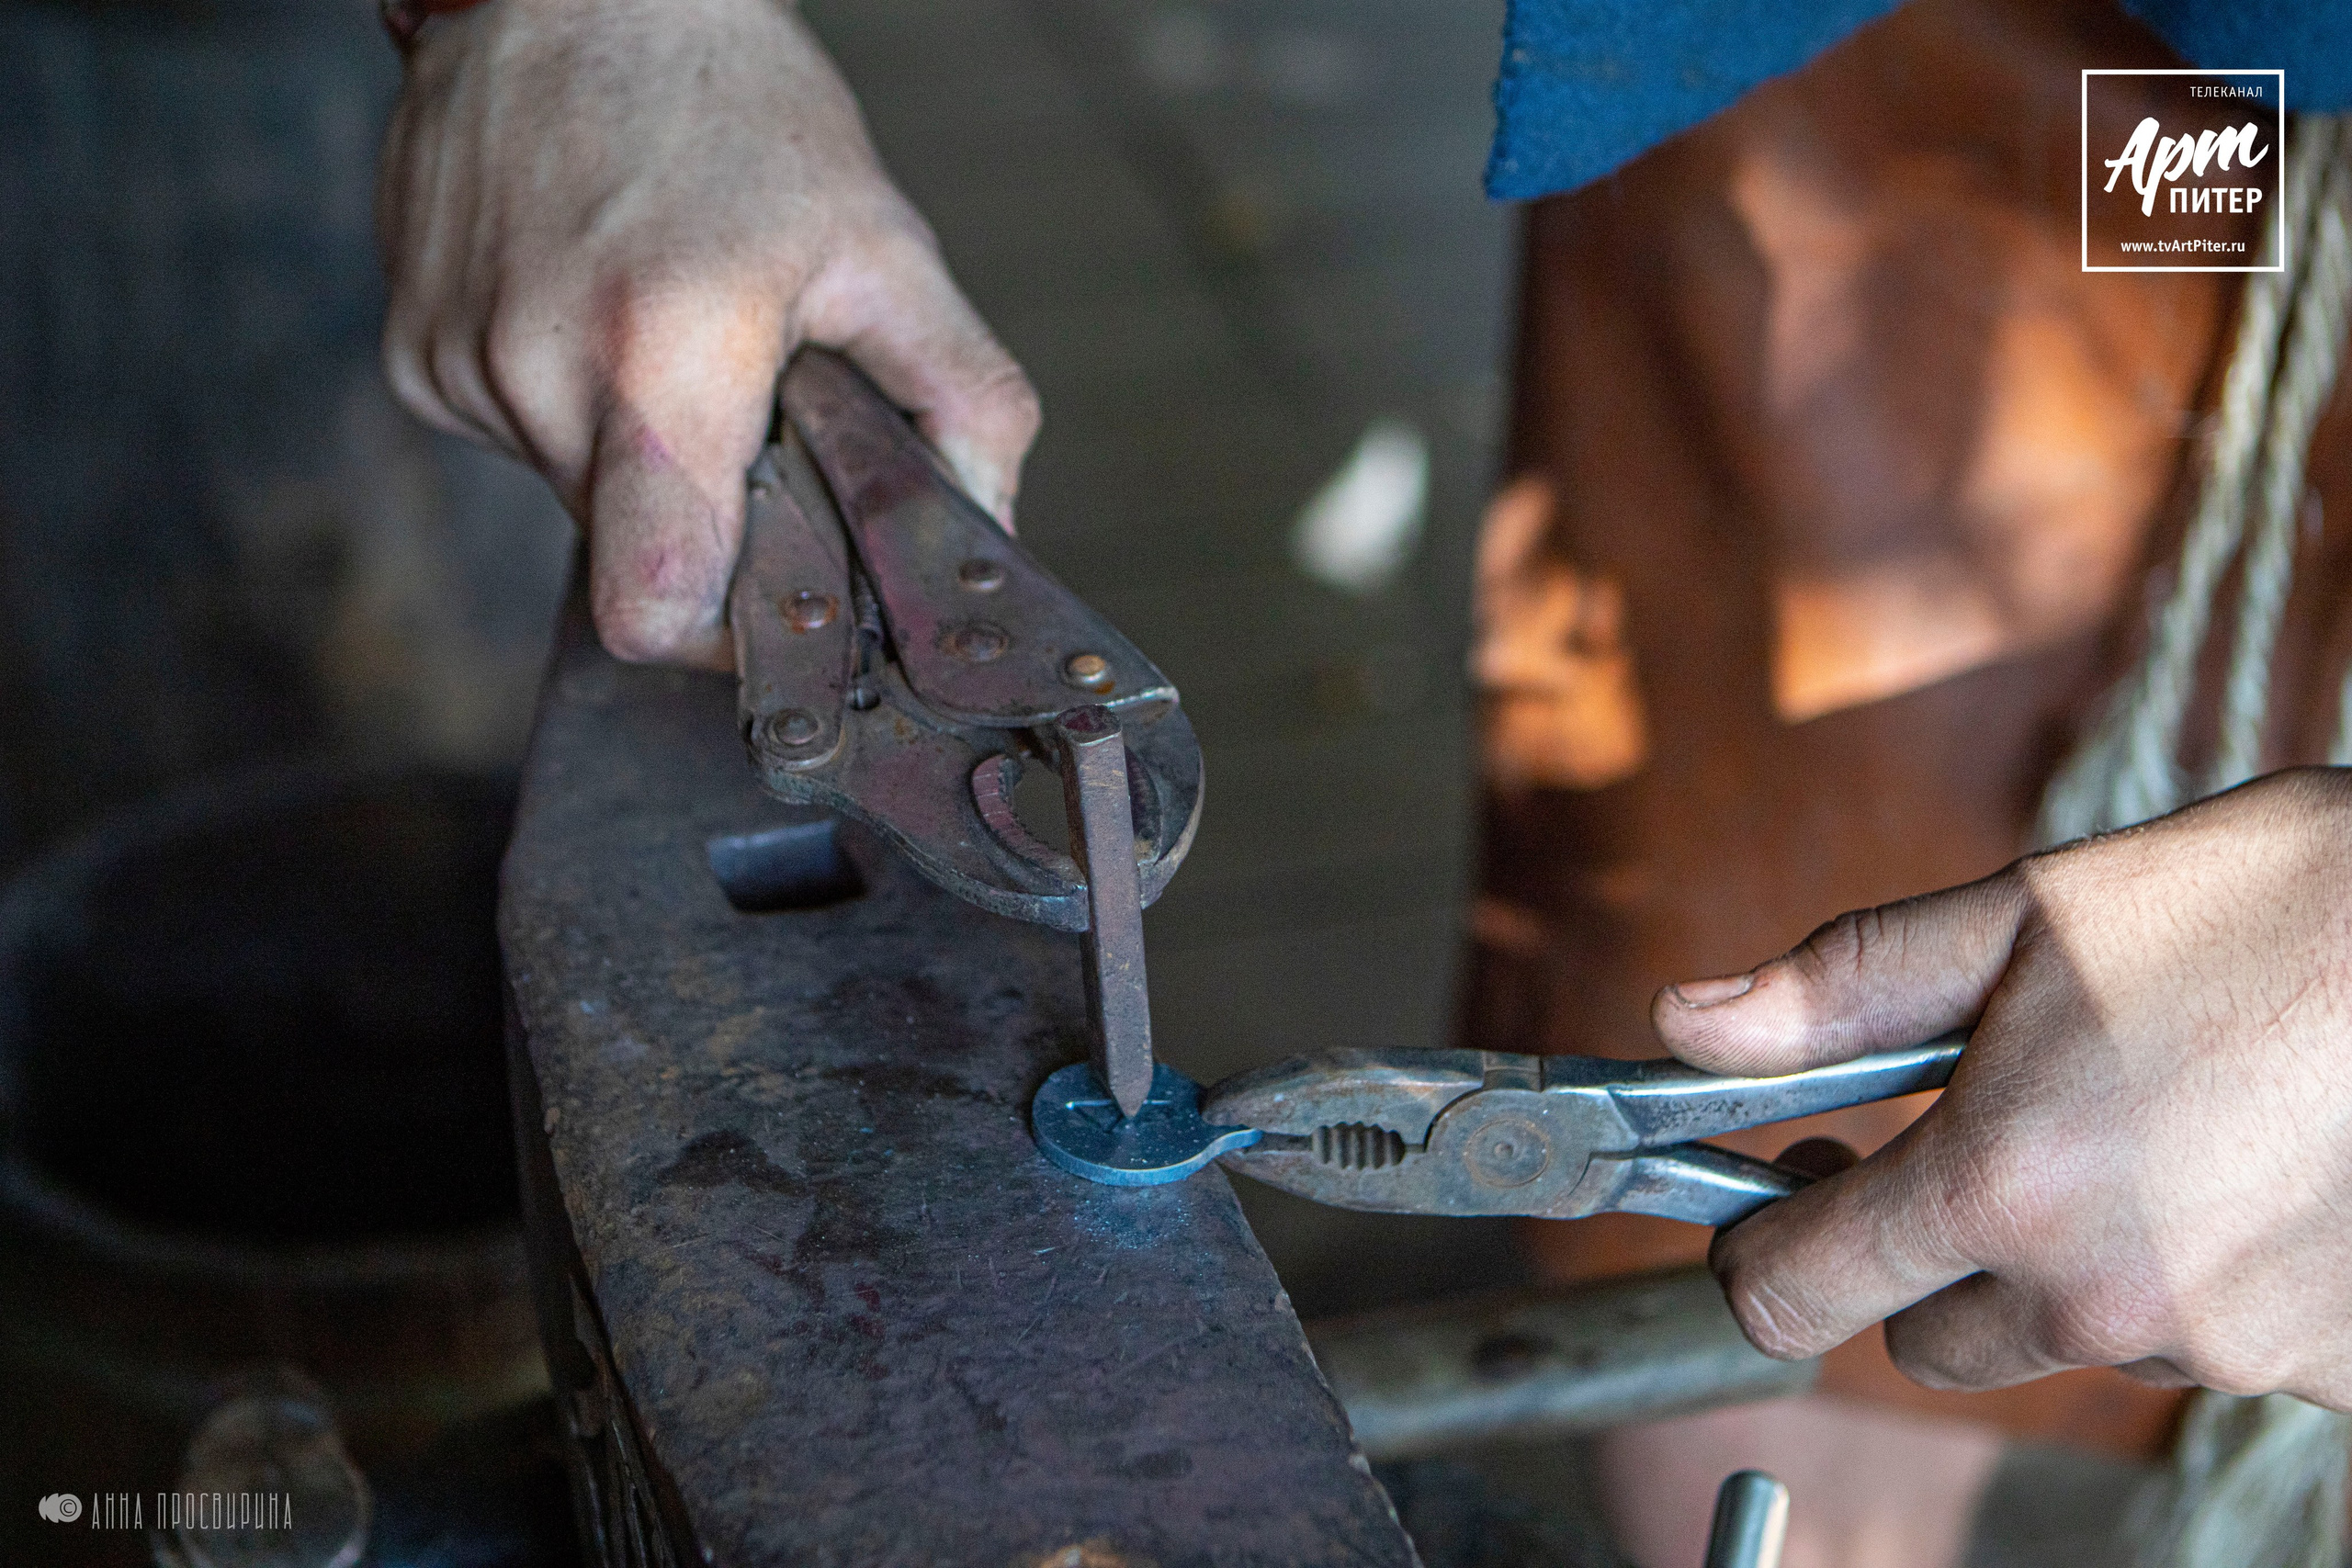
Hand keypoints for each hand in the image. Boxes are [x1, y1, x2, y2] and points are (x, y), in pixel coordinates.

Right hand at [377, 0, 1038, 665]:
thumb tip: (990, 529)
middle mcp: (537, 370)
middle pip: (630, 562)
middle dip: (704, 520)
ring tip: (670, 335)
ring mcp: (459, 363)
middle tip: (747, 420)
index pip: (659, 608)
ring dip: (639, 456)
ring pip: (574, 501)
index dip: (726, 639)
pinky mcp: (413, 351)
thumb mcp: (884, 247)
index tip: (776, 603)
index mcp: (664, 356)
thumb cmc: (729, 102)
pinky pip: (513, 441)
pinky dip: (571, 408)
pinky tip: (601, 309)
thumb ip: (961, 401)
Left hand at [1653, 767, 2351, 1408]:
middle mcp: (2098, 1297)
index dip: (1762, 1249)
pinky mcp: (2323, 1369)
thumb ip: (1841, 991)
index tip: (1788, 1195)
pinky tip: (2242, 1172)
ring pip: (2069, 1338)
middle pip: (1929, 1335)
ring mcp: (2218, 1350)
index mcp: (1997, 1184)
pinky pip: (2203, 1350)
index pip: (1792, 1292)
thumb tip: (1684, 1026)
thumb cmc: (2265, 908)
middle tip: (1986, 1134)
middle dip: (1930, 1252)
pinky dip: (2198, 1281)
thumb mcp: (2027, 918)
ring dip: (2075, 1260)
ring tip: (2149, 1124)